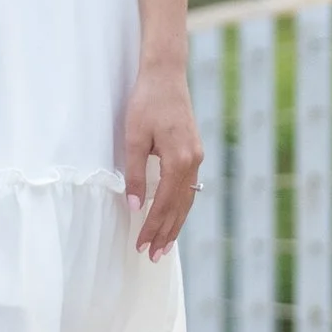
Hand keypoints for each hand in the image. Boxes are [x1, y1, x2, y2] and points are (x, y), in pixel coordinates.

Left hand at [122, 58, 200, 258]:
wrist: (166, 75)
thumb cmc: (146, 103)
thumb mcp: (134, 138)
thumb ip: (136, 174)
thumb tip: (136, 206)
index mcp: (179, 159)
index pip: (165, 204)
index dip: (153, 227)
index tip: (142, 245)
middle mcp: (193, 162)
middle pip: (180, 207)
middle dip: (166, 233)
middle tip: (153, 255)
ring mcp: (197, 157)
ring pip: (187, 200)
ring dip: (176, 224)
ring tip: (164, 245)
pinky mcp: (194, 152)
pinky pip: (189, 188)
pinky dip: (181, 206)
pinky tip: (173, 217)